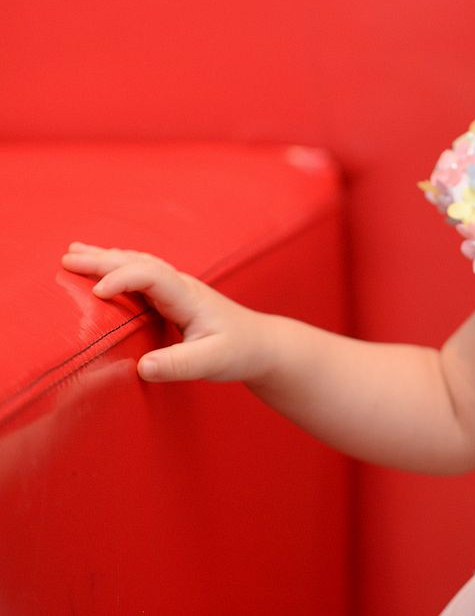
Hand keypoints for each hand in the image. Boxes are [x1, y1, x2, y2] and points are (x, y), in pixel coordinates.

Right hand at [60, 241, 272, 383]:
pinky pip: (141, 275)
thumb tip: (142, 367)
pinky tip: (104, 265)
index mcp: (189, 298)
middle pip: (139, 264)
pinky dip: (119, 267)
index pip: (152, 277)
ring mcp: (178, 290)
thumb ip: (180, 365)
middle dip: (103, 260)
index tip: (96, 293)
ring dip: (107, 258)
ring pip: (139, 265)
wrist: (261, 345)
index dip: (124, 280)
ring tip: (75, 252)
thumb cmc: (239, 351)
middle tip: (67, 257)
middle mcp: (181, 287)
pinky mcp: (173, 298)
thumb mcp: (212, 362)